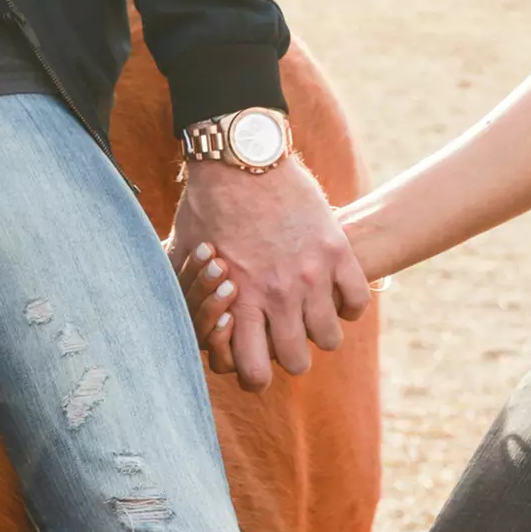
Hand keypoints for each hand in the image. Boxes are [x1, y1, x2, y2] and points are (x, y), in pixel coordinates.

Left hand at [168, 156, 368, 391]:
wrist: (242, 156)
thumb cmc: (207, 204)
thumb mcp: (185, 254)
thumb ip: (186, 291)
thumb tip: (174, 317)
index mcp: (240, 302)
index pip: (254, 371)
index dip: (256, 376)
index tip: (258, 361)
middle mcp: (278, 295)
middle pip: (298, 361)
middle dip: (292, 355)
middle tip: (288, 337)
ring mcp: (311, 274)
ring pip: (330, 337)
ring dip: (322, 331)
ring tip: (313, 314)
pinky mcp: (336, 250)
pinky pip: (356, 299)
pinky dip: (349, 304)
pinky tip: (336, 293)